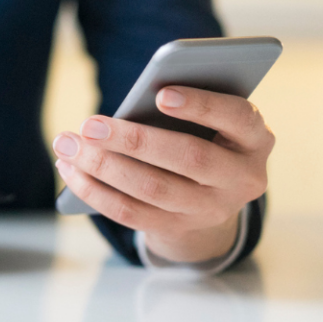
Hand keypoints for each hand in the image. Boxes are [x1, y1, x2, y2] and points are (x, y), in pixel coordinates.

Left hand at [52, 87, 272, 262]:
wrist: (212, 191)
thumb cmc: (204, 132)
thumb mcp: (210, 117)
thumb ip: (186, 106)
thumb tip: (134, 104)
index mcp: (255, 139)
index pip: (236, 117)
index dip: (201, 106)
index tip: (161, 94)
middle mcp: (242, 178)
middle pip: (187, 158)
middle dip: (133, 140)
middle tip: (88, 124)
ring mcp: (212, 209)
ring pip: (153, 189)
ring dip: (102, 165)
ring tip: (67, 143)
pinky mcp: (179, 227)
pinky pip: (131, 213)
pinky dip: (95, 191)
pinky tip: (69, 169)